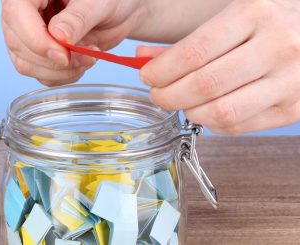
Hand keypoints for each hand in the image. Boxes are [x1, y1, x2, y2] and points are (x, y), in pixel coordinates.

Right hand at [2, 0, 141, 85]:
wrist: (120, 10)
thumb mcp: (99, 2)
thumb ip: (77, 18)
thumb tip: (57, 36)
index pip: (16, 15)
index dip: (37, 40)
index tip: (64, 56)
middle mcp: (23, 13)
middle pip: (18, 44)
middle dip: (53, 60)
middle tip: (87, 55)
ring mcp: (27, 35)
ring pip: (26, 64)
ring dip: (60, 71)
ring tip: (89, 57)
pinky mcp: (38, 55)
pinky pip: (41, 75)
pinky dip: (63, 77)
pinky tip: (82, 63)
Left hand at [138, 0, 299, 134]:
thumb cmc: (267, 25)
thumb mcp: (230, 19)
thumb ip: (186, 42)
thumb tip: (143, 59)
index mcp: (255, 14)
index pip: (194, 52)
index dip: (162, 71)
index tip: (147, 76)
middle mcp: (277, 46)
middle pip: (204, 85)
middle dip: (168, 96)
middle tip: (157, 95)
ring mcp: (290, 80)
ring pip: (221, 111)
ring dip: (189, 112)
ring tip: (181, 103)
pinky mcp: (293, 108)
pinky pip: (239, 126)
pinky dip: (212, 123)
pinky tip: (206, 110)